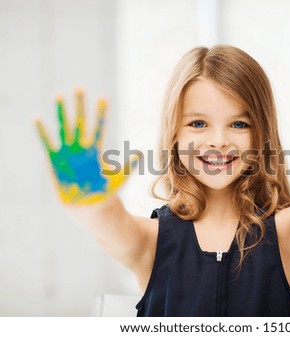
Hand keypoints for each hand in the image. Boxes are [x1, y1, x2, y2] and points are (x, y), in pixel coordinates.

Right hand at [35, 90, 137, 204]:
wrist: (88, 207)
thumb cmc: (105, 192)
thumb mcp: (121, 177)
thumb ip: (130, 165)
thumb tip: (143, 153)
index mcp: (96, 150)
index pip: (99, 127)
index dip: (101, 114)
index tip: (103, 98)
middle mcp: (81, 148)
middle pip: (80, 122)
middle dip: (80, 105)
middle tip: (79, 87)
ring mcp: (67, 153)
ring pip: (64, 127)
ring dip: (62, 112)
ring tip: (59, 95)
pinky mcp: (54, 160)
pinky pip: (47, 143)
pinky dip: (42, 131)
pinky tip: (37, 118)